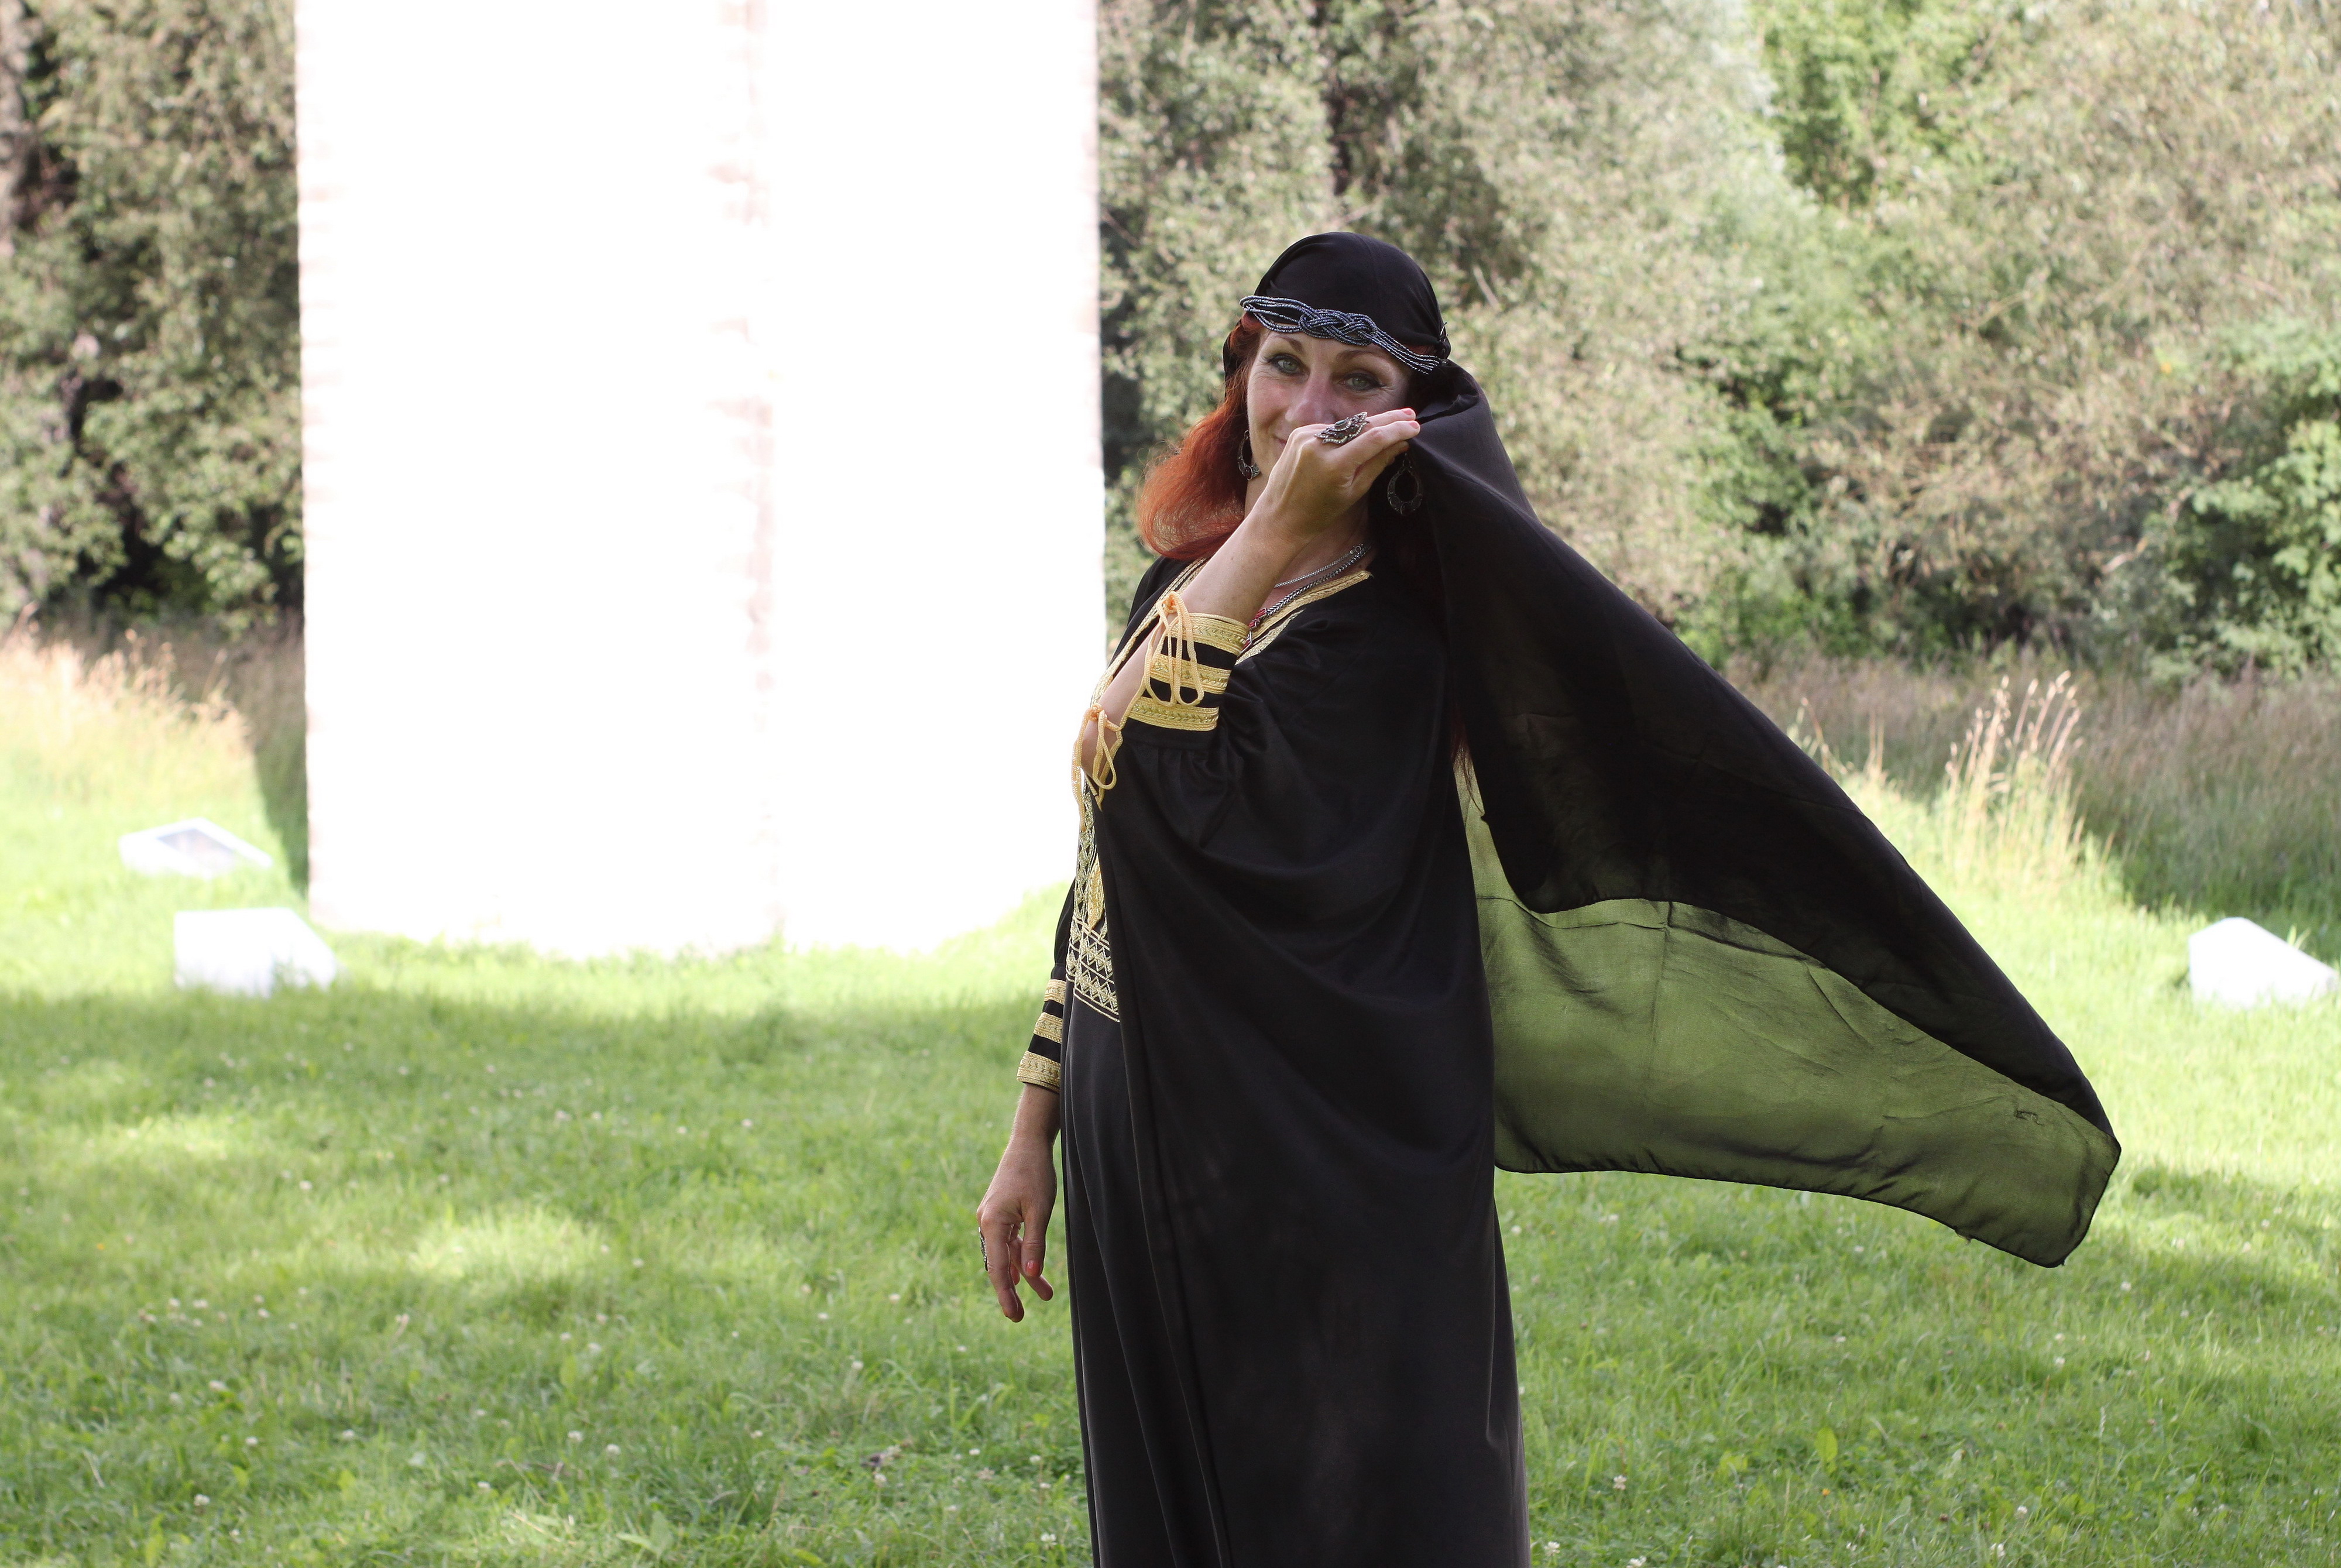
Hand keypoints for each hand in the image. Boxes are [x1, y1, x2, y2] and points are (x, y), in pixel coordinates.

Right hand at [976, 1133, 1057, 1320]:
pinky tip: (1031, 1274)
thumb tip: (1029, 1277)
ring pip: (1007, 1254)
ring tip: (1045, 1296)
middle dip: (1011, 1291)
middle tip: (1019, 1318)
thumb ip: (1035, 1244)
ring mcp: (993, 1218)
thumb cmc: (1035, 1174)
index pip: (996, 1267)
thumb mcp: (1040, 1210)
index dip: (1005, 1294)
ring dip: (1023, 1274)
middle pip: (998, 1264)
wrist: (1028, 1143)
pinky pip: (1010, 1242)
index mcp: (992, 1223)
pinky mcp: (1002, 1213)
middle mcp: (987, 1222)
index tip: (1013, 1316)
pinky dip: (1021, 1256)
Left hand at [1250, 407, 1418, 542]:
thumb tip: (1400, 443)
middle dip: (1388, 419)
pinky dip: (1346, 432)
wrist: (1280, 516)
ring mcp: (1306, 436)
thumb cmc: (1320, 512)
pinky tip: (1358, 436)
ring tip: (1391, 423)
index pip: (1373, 438)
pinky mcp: (1299, 433)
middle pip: (1362, 424)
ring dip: (1368, 425)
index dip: (1397, 430)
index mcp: (1334, 465)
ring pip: (1347, 425)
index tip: (1415, 426)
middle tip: (1410, 413)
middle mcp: (1318, 445)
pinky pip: (1332, 428)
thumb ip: (1377, 464)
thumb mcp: (1354, 491)